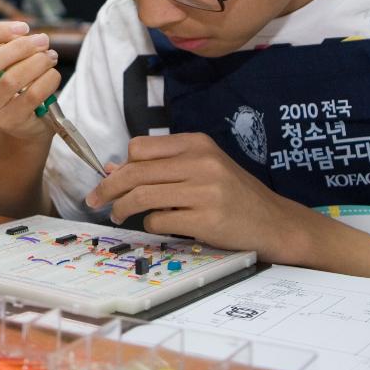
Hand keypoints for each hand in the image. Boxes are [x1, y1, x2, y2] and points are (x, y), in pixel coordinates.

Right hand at [0, 11, 60, 140]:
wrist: (21, 118)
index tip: (22, 28)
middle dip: (20, 47)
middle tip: (42, 40)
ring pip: (11, 79)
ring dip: (37, 62)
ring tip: (49, 55)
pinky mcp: (9, 123)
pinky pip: (33, 95)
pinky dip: (47, 79)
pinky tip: (52, 73)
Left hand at [85, 132, 308, 261]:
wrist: (275, 223)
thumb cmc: (234, 195)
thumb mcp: (202, 169)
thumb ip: (162, 166)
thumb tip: (112, 170)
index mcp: (197, 144)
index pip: (140, 147)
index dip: (121, 165)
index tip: (111, 179)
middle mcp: (201, 162)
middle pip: (135, 171)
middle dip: (108, 188)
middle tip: (95, 200)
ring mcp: (205, 190)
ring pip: (142, 196)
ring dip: (122, 208)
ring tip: (117, 215)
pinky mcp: (207, 219)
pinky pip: (160, 221)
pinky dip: (150, 225)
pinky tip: (157, 226)